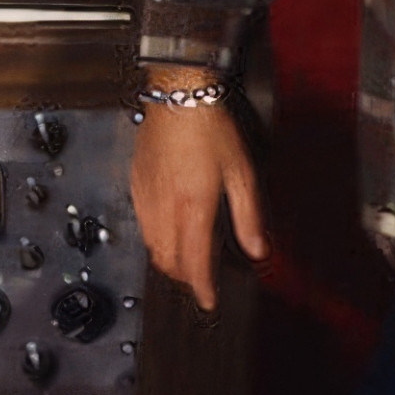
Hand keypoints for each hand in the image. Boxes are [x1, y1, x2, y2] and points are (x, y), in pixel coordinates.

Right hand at [126, 74, 261, 309]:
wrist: (178, 94)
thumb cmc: (211, 127)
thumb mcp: (242, 172)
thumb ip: (249, 215)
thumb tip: (258, 249)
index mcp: (193, 206)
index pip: (194, 262)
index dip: (202, 287)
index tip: (209, 300)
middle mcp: (165, 206)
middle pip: (168, 261)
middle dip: (184, 278)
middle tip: (201, 281)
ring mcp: (146, 195)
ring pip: (151, 246)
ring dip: (168, 260)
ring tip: (186, 260)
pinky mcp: (136, 183)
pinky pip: (141, 224)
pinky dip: (154, 238)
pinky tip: (167, 230)